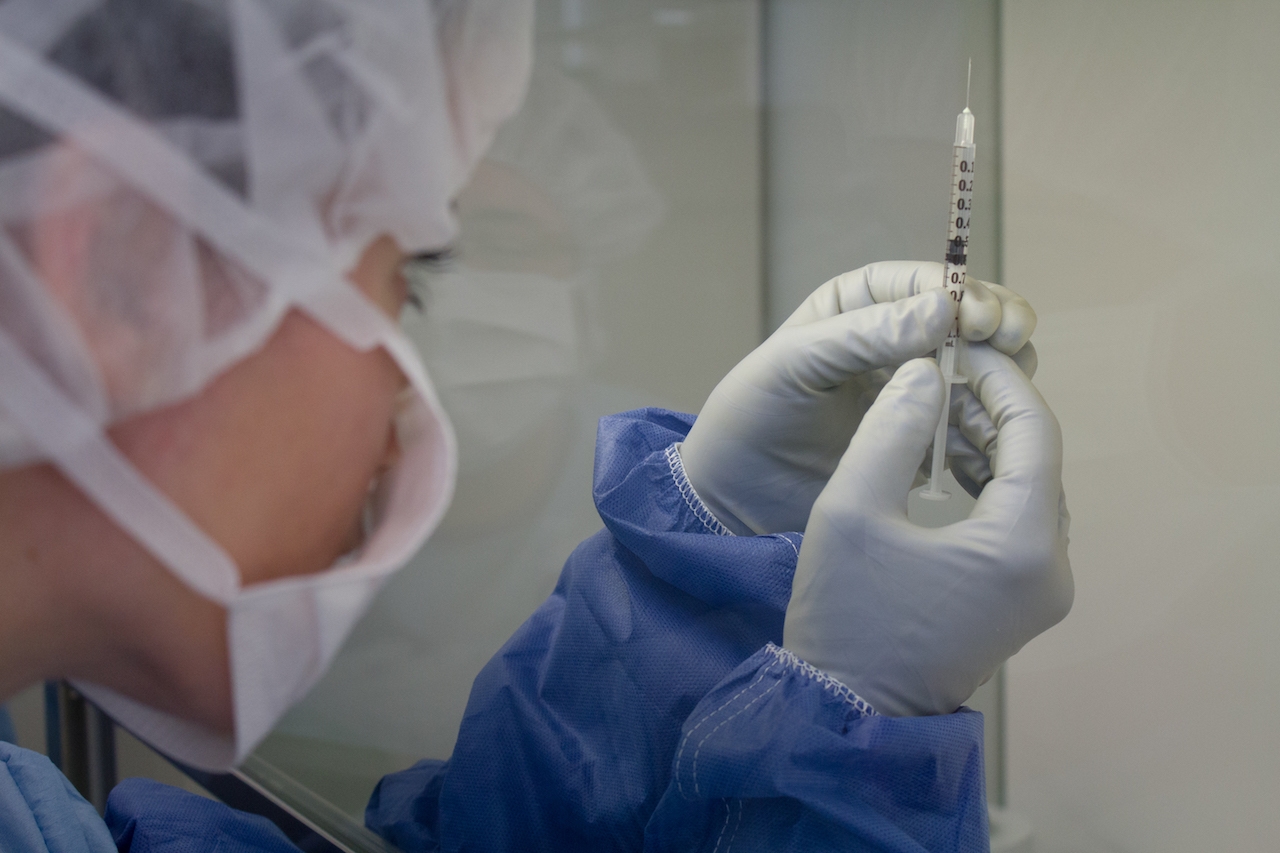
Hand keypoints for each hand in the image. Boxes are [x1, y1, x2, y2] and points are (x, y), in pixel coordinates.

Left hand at [679, 261, 1036, 534]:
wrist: (736, 498)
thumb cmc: (752, 416)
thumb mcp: (794, 364)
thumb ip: (862, 336)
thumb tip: (941, 311)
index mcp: (859, 306)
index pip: (922, 282)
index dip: (958, 292)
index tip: (977, 318)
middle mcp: (894, 342)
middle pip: (967, 321)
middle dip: (997, 327)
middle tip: (1010, 344)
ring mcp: (914, 393)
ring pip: (981, 372)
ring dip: (1004, 378)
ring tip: (1007, 394)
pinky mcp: (924, 442)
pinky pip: (973, 429)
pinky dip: (993, 430)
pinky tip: (999, 439)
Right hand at [781, 348, 1072, 716]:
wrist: (847, 713)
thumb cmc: (844, 619)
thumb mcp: (850, 510)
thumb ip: (889, 429)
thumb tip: (923, 371)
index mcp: (1021, 545)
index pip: (1033, 431)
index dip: (998, 378)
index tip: (958, 343)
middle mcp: (1051, 569)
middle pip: (1038, 458)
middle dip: (990, 406)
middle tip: (939, 367)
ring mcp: (1041, 590)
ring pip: (1029, 487)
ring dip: (986, 441)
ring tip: (934, 403)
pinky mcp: (1021, 602)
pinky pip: (1017, 520)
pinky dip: (986, 480)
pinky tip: (942, 455)